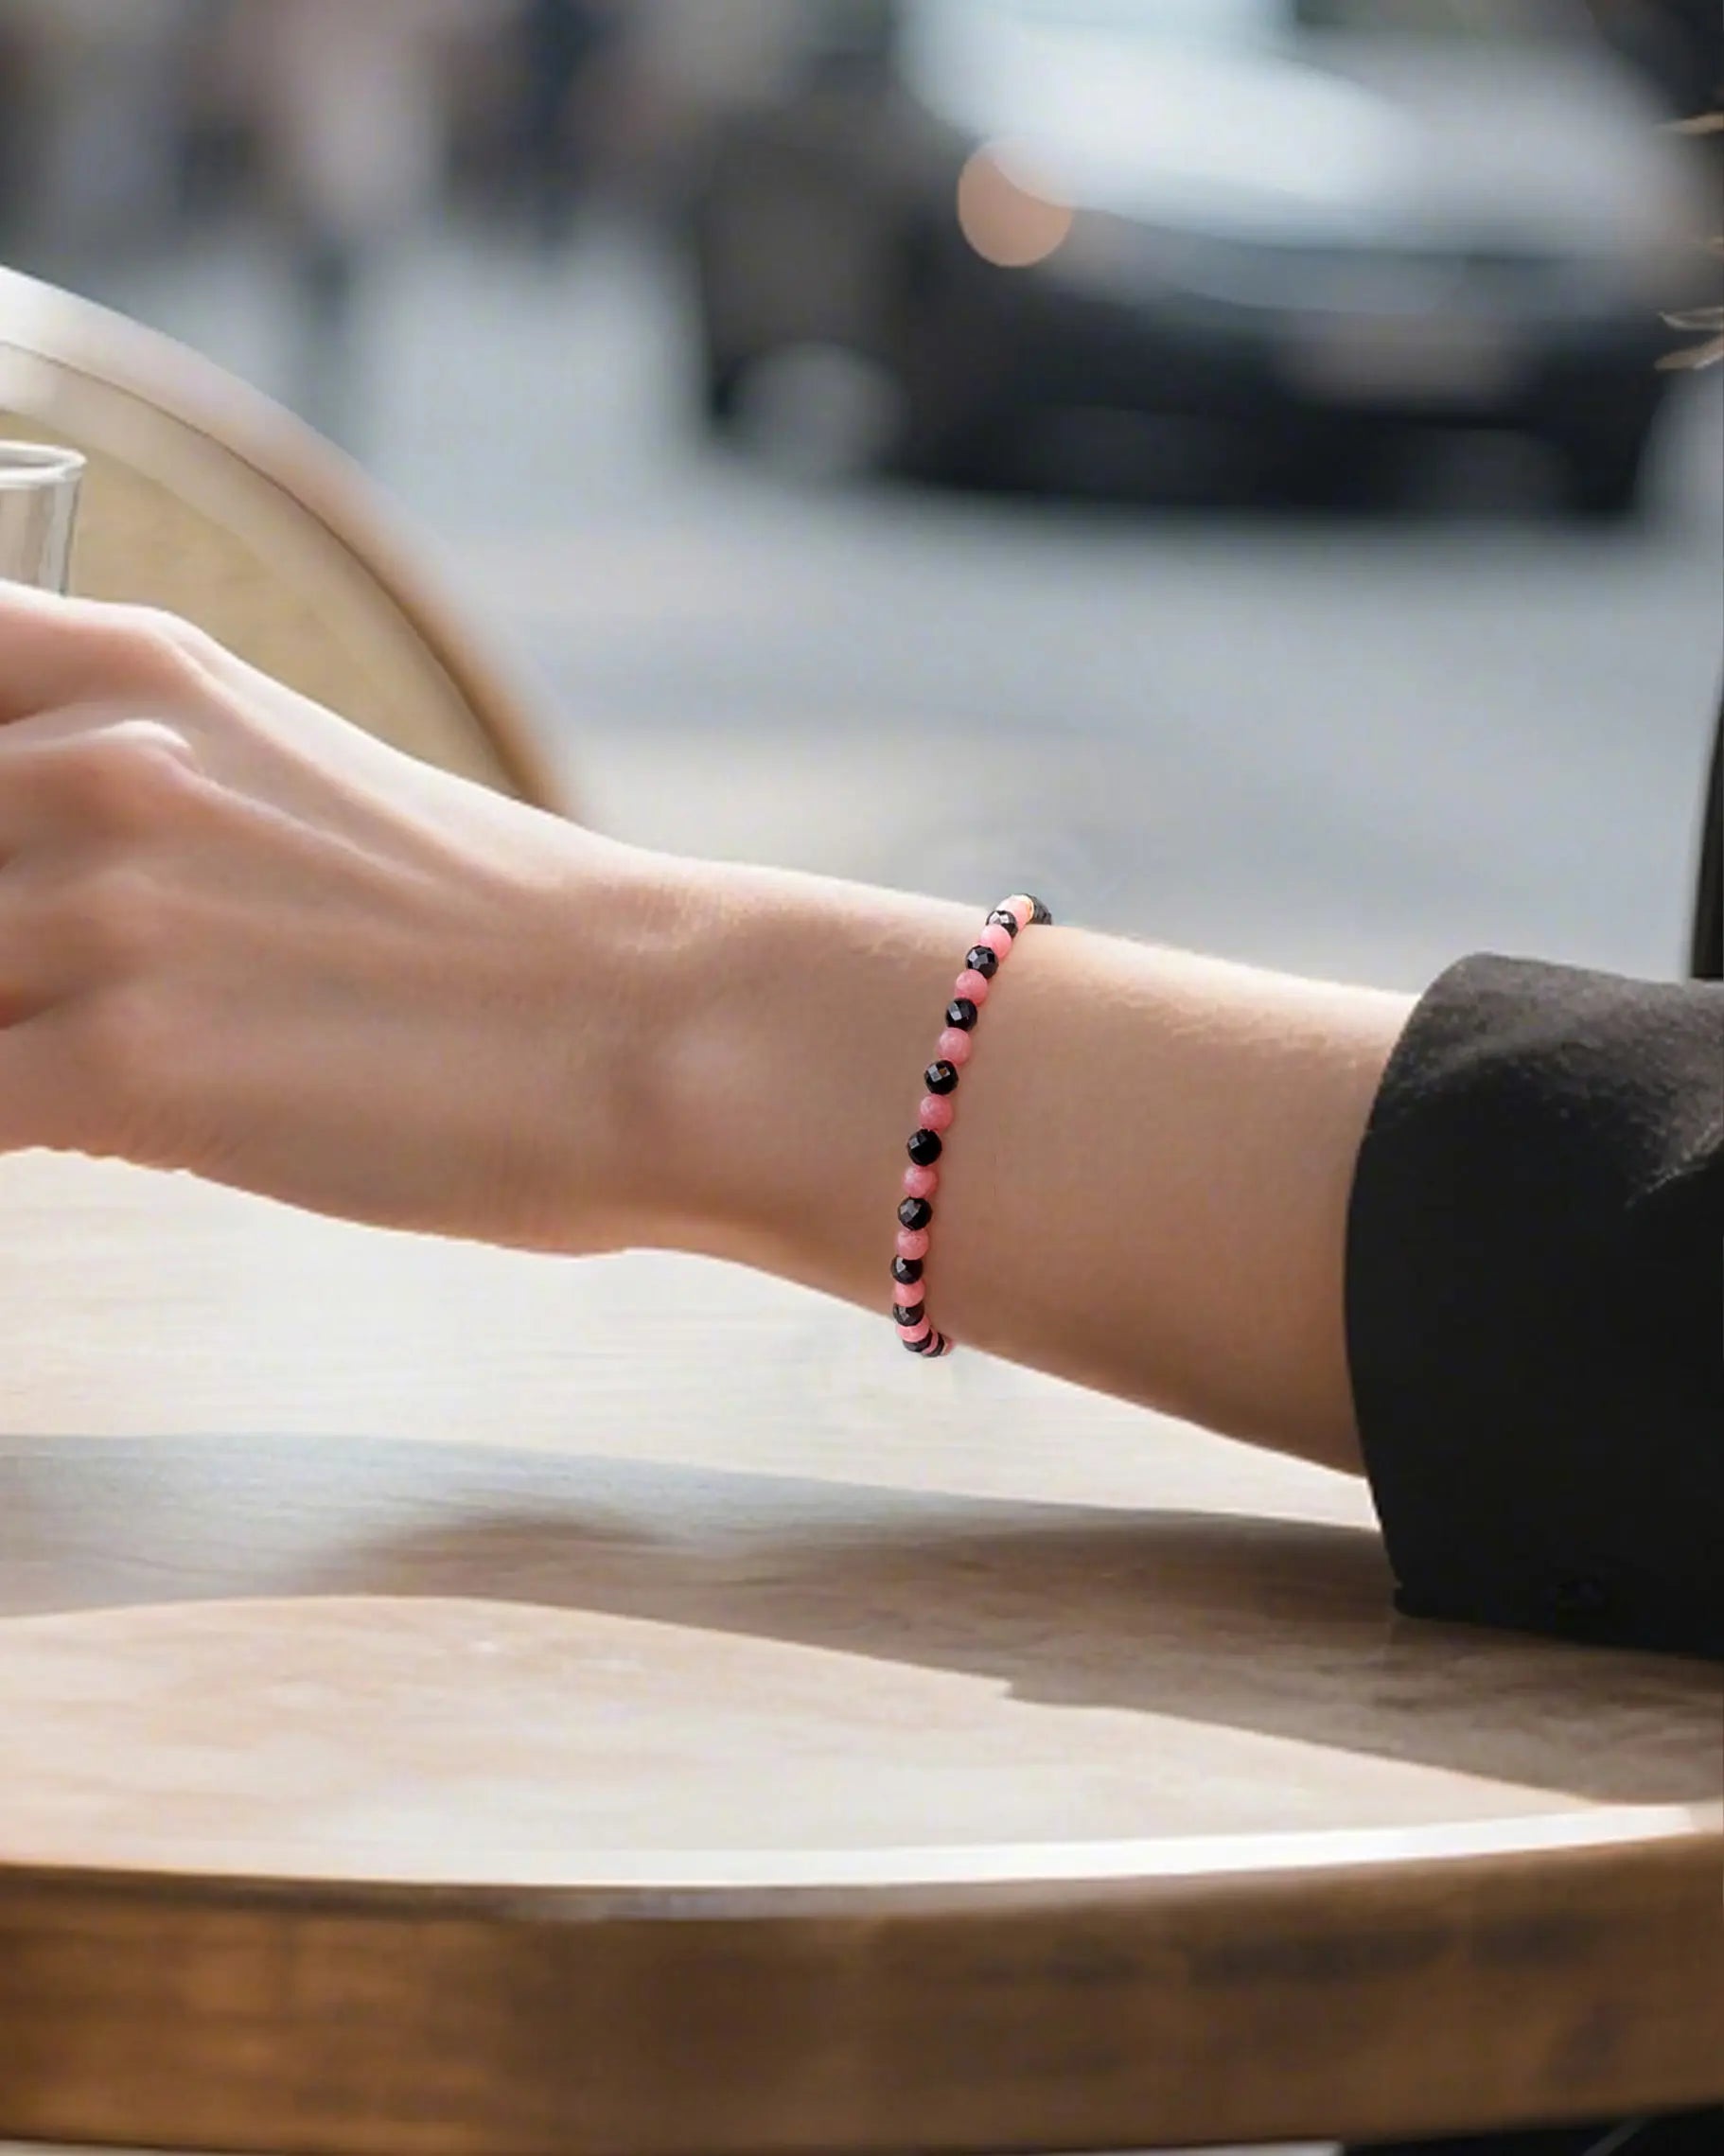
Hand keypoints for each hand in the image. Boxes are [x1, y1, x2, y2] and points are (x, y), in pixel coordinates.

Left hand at [0, 586, 655, 1248]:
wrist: (653, 1025)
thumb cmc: (493, 936)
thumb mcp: (280, 787)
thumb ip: (114, 797)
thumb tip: (12, 882)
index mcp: (135, 669)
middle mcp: (103, 763)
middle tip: (57, 1002)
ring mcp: (111, 909)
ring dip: (7, 1040)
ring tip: (105, 1071)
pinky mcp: (132, 1063)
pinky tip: (81, 1134)